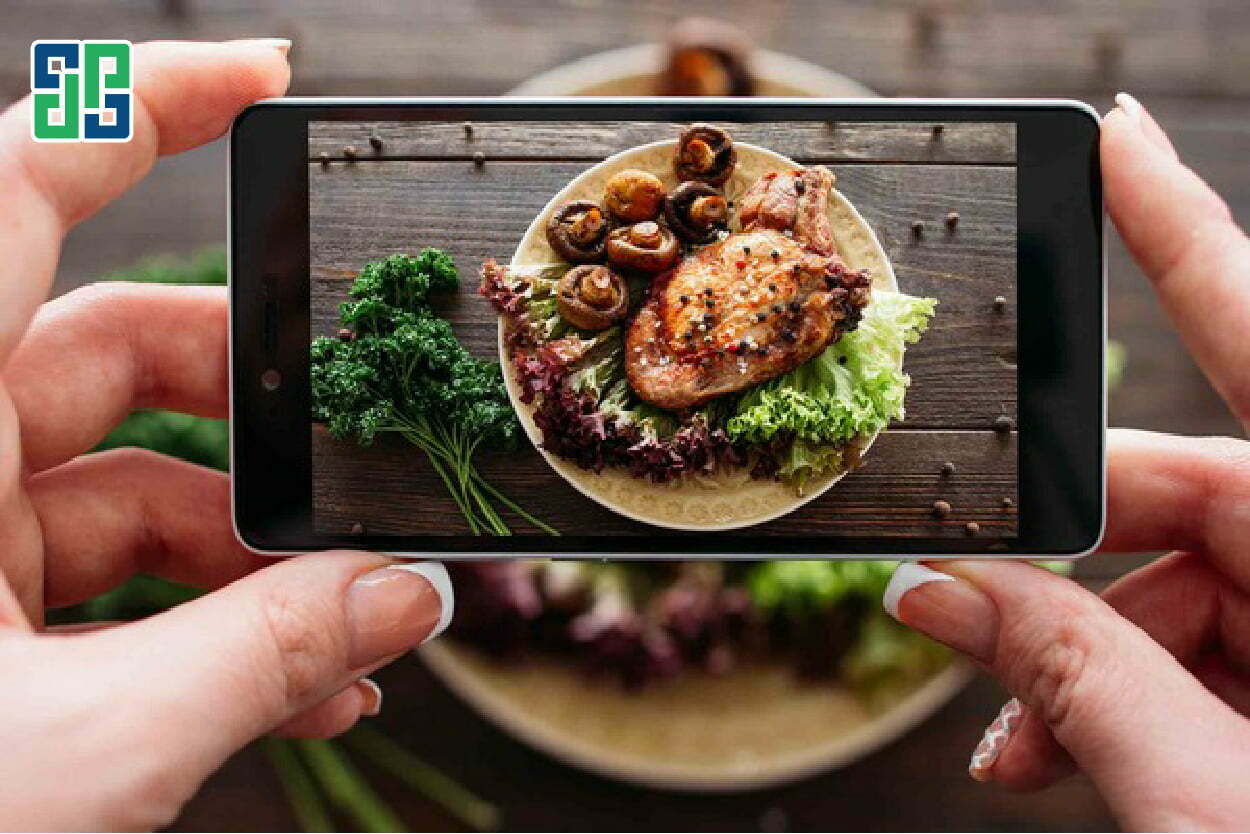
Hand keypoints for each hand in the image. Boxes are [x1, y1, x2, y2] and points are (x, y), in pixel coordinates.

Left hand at [0, 41, 450, 829]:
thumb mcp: (81, 748)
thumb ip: (264, 659)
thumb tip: (402, 598)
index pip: (19, 188)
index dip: (147, 105)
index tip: (269, 80)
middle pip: (117, 352)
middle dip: (263, 410)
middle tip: (360, 463)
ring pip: (129, 483)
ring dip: (254, 552)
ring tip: (348, 629)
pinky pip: (110, 576)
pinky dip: (205, 615)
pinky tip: (293, 677)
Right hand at [883, 93, 1249, 830]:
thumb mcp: (1218, 798)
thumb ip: (1076, 681)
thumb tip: (938, 595)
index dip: (1177, 226)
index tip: (1109, 136)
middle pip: (1192, 493)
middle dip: (1063, 567)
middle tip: (965, 623)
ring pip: (1193, 585)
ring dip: (1086, 662)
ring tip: (1026, 750)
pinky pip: (1220, 647)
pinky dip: (1134, 698)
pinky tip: (1069, 757)